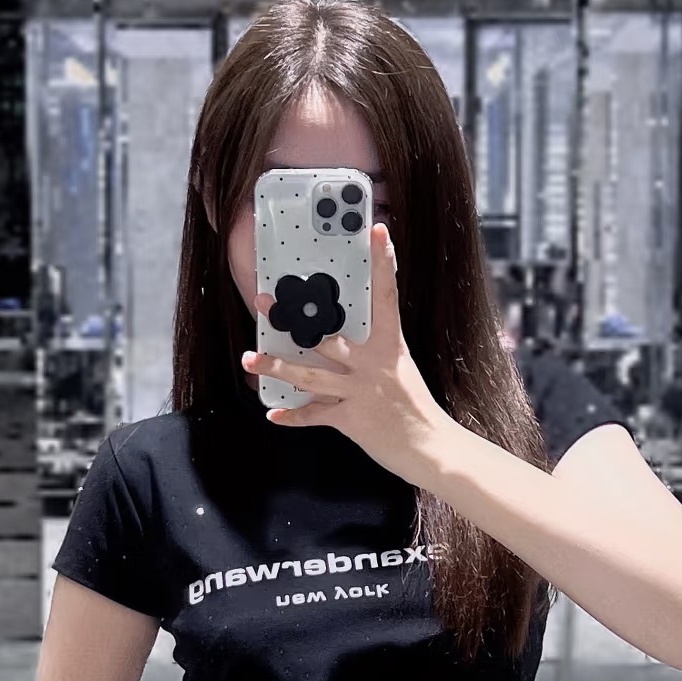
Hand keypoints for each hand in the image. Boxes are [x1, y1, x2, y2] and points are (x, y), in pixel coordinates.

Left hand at [241, 224, 449, 483]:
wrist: (431, 448)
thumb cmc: (414, 408)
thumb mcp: (400, 369)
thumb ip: (375, 351)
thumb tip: (340, 338)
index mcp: (390, 345)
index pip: (387, 295)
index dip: (383, 262)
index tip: (377, 231)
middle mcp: (373, 364)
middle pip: (326, 335)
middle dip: (292, 320)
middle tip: (264, 301)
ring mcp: (361, 391)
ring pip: (310, 376)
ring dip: (276, 368)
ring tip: (250, 359)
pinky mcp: (352, 419)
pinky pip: (315, 416)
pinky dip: (294, 417)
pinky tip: (273, 415)